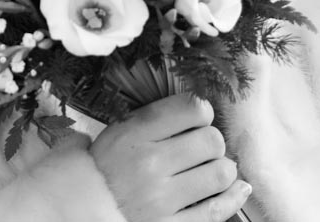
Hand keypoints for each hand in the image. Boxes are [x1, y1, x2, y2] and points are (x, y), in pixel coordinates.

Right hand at [90, 94, 250, 221]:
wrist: (83, 209)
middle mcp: (150, 165)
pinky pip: (217, 211)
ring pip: (221, 173)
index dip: (201, 111)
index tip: (197, 118)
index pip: (192, 108)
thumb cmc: (106, 166)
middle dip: (212, 140)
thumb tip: (204, 110)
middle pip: (212, 140)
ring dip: (222, 169)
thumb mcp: (119, 131)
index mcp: (134, 134)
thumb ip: (156, 118)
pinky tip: (236, 189)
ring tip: (211, 168)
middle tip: (202, 146)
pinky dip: (233, 197)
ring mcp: (162, 200)